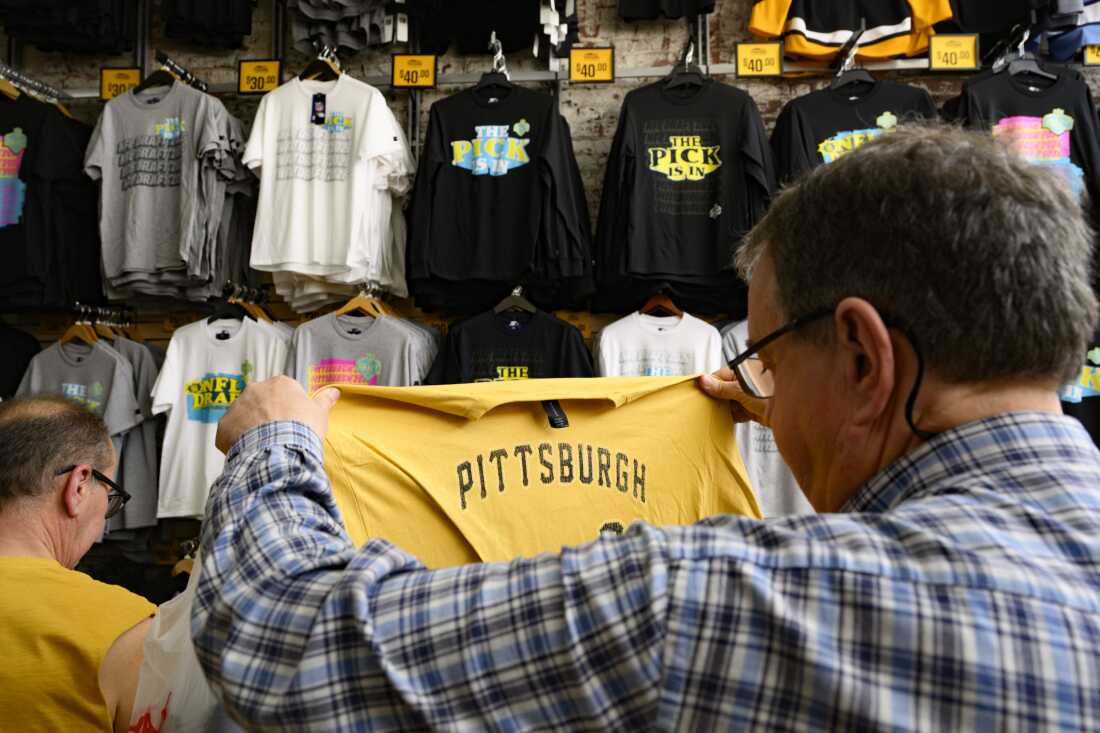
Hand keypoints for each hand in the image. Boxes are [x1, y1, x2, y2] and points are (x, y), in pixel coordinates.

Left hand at [216, 376, 340, 453]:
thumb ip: (324, 400)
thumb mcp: (319, 413)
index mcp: (279, 384)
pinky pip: (230, 433)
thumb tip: (334, 391)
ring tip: (264, 446)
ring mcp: (236, 407)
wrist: (280, 450)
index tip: (293, 422)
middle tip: (278, 434)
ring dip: (250, 427)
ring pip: (243, 416)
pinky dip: (237, 442)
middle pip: (260, 401)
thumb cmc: (303, 428)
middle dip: (266, 415)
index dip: (288, 408)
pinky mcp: (224, 427)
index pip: (282, 392)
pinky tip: (251, 452)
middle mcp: (255, 389)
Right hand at [698, 368, 768, 425]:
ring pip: (727, 403)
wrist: (788, 412)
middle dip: (713, 398)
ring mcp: (746, 397)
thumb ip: (721, 387)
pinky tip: (721, 420)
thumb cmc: (769, 394)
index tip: (697, 391)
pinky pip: (734, 413)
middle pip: (722, 390)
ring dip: (720, 409)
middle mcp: (743, 384)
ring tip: (709, 414)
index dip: (708, 384)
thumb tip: (703, 380)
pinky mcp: (749, 410)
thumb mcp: (741, 390)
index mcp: (741, 373)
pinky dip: (728, 417)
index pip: (719, 376)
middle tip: (701, 405)